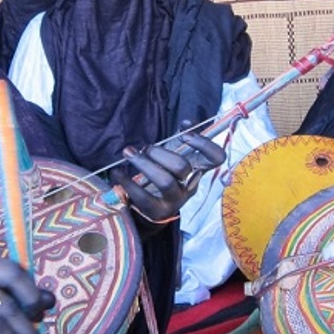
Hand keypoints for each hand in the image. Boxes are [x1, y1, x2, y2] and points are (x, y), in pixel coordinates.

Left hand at [111, 132, 225, 234]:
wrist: (150, 210)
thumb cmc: (163, 176)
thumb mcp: (173, 157)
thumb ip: (180, 139)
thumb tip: (187, 122)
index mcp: (197, 170)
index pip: (216, 158)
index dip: (204, 145)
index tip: (186, 135)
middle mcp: (189, 186)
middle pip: (183, 167)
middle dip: (160, 152)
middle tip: (145, 148)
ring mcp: (175, 201)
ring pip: (164, 181)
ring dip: (143, 163)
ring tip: (128, 153)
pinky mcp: (157, 211)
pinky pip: (143, 196)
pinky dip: (127, 181)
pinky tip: (118, 172)